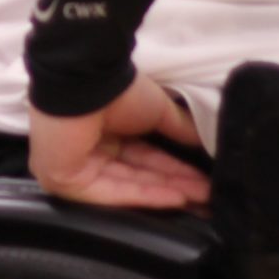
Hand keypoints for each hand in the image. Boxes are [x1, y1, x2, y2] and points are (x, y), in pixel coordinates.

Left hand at [29, 75, 210, 209]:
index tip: (206, 178)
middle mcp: (91, 150)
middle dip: (176, 184)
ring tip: (204, 197)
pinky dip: (146, 195)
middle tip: (211, 194)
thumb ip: (179, 128)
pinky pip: (112, 191)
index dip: (175, 169)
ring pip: (130, 184)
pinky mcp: (67, 180)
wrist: (85, 80)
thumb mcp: (157, 109)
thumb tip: (206, 142)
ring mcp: (77, 166)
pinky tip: (178, 198)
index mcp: (106, 130)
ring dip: (168, 191)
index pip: (144, 158)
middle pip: (139, 174)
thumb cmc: (117, 89)